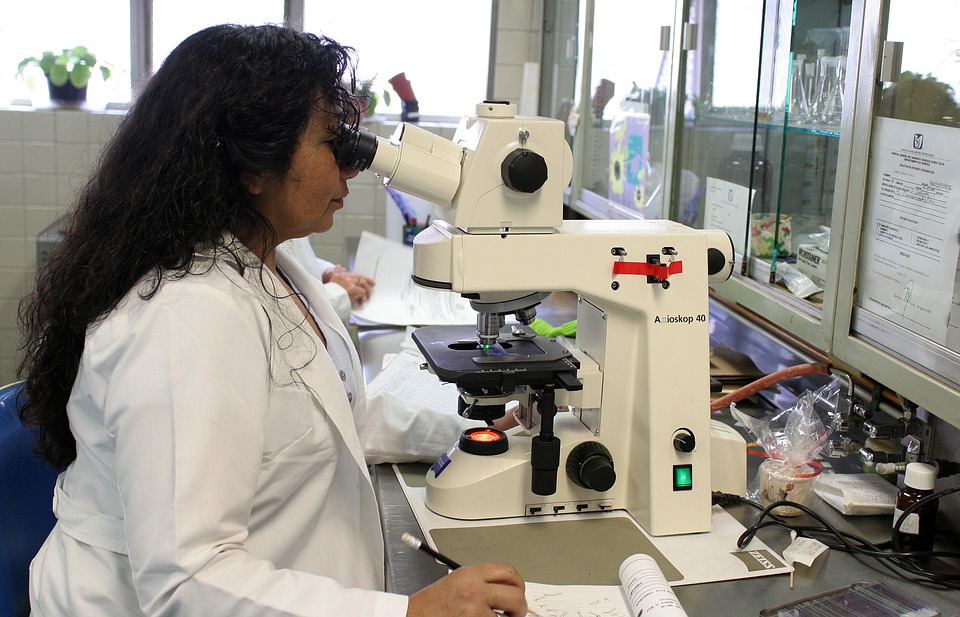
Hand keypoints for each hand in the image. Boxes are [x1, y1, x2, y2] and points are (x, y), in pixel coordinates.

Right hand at [324, 266, 374, 305]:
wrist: (329, 300)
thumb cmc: (329, 293)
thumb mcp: (331, 280)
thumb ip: (336, 272)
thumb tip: (340, 266)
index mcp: (340, 276)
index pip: (354, 275)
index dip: (362, 277)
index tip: (366, 279)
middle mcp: (346, 278)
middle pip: (360, 278)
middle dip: (368, 280)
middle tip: (373, 283)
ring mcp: (350, 284)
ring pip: (363, 284)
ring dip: (367, 290)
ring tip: (368, 296)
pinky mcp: (353, 290)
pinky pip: (362, 292)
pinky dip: (363, 297)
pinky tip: (361, 301)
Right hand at [406, 563, 527, 616]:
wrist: (412, 616)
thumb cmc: (431, 605)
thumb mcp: (456, 582)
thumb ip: (480, 582)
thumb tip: (507, 590)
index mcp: (470, 574)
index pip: (508, 571)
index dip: (518, 583)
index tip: (518, 591)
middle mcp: (474, 589)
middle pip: (515, 594)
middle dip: (520, 606)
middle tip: (515, 613)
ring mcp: (474, 610)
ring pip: (508, 616)